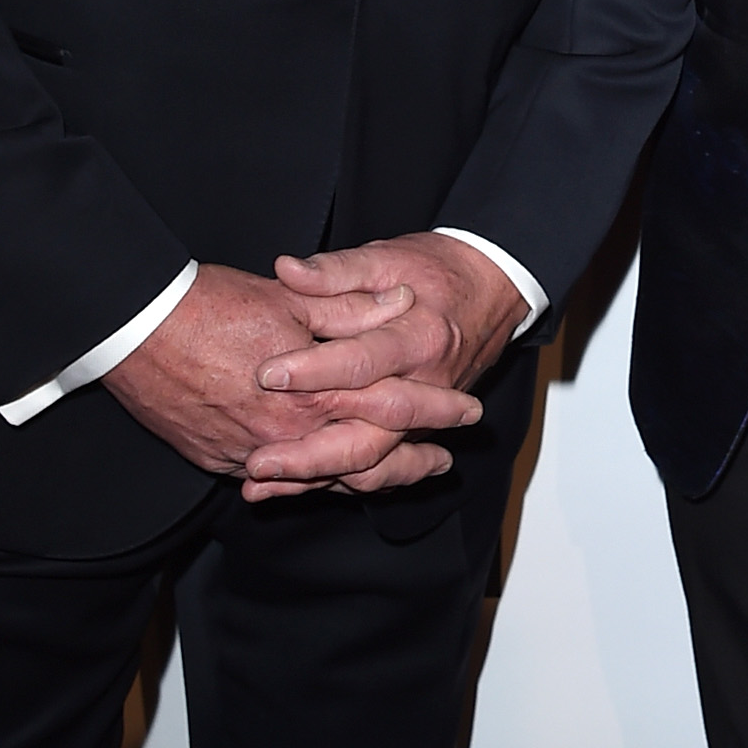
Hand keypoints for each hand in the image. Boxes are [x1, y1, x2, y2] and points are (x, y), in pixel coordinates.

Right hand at [101, 260, 480, 484]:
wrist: (132, 329)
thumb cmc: (208, 306)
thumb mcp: (291, 299)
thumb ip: (350, 308)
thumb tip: (401, 304)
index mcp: (314, 389)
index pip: (392, 406)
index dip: (434, 409)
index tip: (467, 411)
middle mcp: (287, 433)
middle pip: (366, 461)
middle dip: (409, 464)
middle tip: (441, 464)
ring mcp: (250, 454)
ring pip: (322, 478)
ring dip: (364, 477)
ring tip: (396, 476)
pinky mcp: (218, 461)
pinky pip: (276, 482)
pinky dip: (307, 481)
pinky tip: (323, 476)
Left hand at [242, 233, 527, 499]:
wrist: (490, 290)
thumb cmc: (435, 270)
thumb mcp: (387, 257)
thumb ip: (337, 270)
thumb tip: (287, 269)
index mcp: (419, 337)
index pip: (362, 362)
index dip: (312, 370)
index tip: (265, 375)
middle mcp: (426, 386)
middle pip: (370, 433)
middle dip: (310, 453)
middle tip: (257, 459)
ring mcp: (424, 417)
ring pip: (373, 463)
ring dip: (316, 479)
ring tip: (262, 487)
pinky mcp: (416, 431)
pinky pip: (379, 469)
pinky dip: (335, 483)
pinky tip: (292, 490)